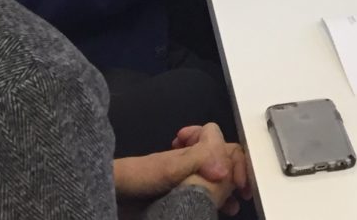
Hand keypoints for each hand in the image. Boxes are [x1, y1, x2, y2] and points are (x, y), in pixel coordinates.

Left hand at [114, 123, 251, 213]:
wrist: (112, 194)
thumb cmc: (140, 177)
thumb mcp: (170, 167)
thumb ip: (198, 159)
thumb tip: (226, 169)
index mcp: (194, 152)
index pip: (224, 144)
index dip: (236, 158)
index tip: (239, 181)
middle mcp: (193, 164)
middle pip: (224, 161)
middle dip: (237, 174)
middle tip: (243, 192)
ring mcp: (186, 182)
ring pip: (217, 180)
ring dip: (228, 190)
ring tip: (233, 205)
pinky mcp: (179, 198)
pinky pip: (205, 196)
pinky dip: (216, 202)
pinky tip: (219, 211)